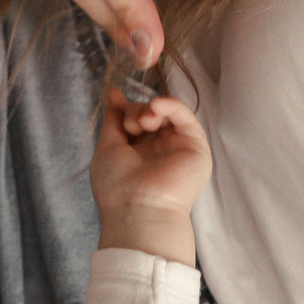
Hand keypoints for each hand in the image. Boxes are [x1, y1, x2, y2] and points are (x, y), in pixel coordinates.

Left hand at [91, 89, 209, 266]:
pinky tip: (156, 106)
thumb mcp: (107, 148)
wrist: (139, 210)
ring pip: (167, 113)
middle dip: (136, 112)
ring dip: (151, 110)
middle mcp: (158, 150)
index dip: (126, 108)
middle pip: (150, 114)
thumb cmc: (117, 186)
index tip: (115, 96)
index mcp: (137, 152)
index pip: (135, 120)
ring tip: (142, 123)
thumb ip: (113, 121)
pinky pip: (186, 117)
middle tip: (131, 127)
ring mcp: (177, 148)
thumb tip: (114, 93)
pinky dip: (171, 105)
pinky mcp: (196, 147)